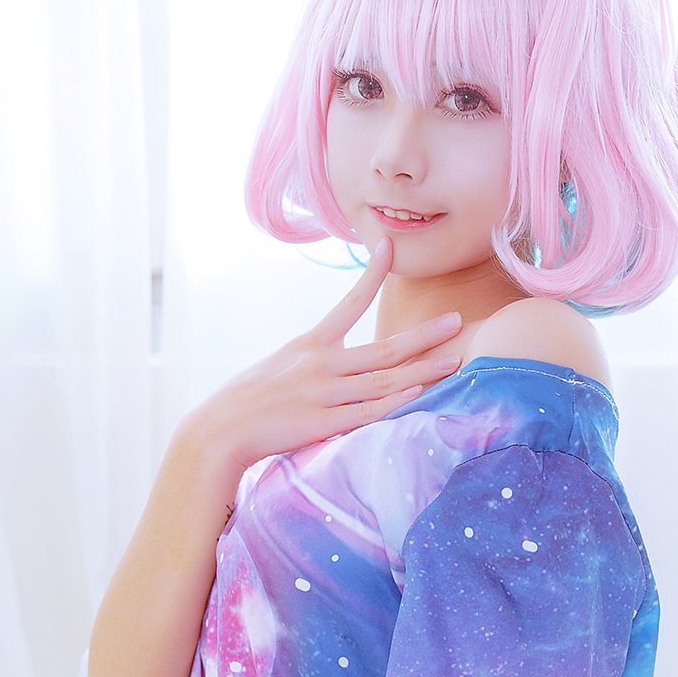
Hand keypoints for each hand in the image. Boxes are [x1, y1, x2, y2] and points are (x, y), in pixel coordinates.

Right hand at [188, 235, 463, 471]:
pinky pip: (368, 412)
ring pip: (385, 380)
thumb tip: (339, 364)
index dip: (372, 275)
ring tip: (456, 361)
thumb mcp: (279, 369)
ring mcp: (324, 393)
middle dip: (424, 335)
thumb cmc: (248, 403)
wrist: (219, 430)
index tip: (389, 246)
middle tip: (457, 321)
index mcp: (310, 345)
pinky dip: (397, 402)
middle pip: (384, 347)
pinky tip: (421, 393)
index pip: (348, 303)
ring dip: (424, 369)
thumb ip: (312, 363)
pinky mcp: (323, 423)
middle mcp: (321, 364)